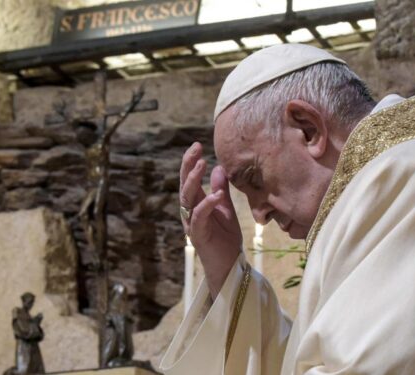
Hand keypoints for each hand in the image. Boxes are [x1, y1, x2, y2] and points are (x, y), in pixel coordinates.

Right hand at [180, 142, 241, 297]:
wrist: (229, 265)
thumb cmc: (226, 238)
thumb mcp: (226, 209)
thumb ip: (220, 190)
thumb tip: (218, 167)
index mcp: (196, 203)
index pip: (190, 179)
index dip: (191, 162)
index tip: (197, 145)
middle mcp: (190, 211)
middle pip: (184, 185)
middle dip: (188, 166)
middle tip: (195, 149)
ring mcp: (192, 223)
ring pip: (187, 199)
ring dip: (193, 181)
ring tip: (202, 165)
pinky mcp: (198, 236)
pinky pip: (199, 218)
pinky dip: (206, 205)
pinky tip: (215, 195)